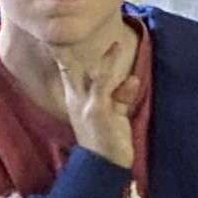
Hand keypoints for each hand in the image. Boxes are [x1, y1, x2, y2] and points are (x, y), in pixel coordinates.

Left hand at [56, 33, 142, 166]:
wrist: (108, 164)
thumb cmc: (98, 138)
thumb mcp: (98, 109)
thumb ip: (101, 87)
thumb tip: (104, 67)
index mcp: (76, 94)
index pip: (69, 66)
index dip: (65, 49)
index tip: (63, 33)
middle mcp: (86, 95)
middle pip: (91, 69)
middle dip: (99, 55)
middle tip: (108, 39)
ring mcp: (102, 103)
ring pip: (110, 80)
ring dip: (117, 71)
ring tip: (122, 55)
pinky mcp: (116, 112)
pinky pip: (122, 94)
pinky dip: (127, 89)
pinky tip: (134, 82)